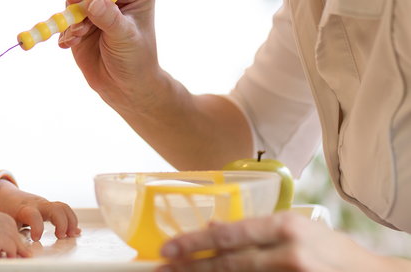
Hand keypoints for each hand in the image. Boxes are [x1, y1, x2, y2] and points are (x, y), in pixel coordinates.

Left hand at [0, 180, 80, 240]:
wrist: (6, 196)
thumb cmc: (7, 211)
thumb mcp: (7, 223)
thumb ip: (14, 235)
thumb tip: (18, 250)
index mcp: (24, 209)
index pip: (33, 215)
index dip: (37, 227)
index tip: (36, 239)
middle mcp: (37, 205)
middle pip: (55, 208)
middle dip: (62, 223)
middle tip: (60, 236)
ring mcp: (45, 205)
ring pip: (63, 207)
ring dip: (70, 221)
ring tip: (70, 235)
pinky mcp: (50, 207)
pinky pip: (65, 210)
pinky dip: (71, 220)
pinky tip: (74, 231)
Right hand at [58, 0, 166, 113]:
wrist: (123, 85)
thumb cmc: (135, 59)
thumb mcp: (125, 37)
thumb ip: (109, 18)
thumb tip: (92, 1)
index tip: (78, 0)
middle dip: (82, 4)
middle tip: (78, 26)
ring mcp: (99, 4)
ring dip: (74, 19)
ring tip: (79, 37)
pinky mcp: (82, 18)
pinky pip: (67, 16)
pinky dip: (67, 30)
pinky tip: (71, 44)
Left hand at [157, 211, 407, 270]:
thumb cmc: (332, 251)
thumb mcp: (296, 229)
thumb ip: (255, 230)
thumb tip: (211, 227)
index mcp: (286, 227)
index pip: (229, 234)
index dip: (194, 243)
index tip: (167, 249)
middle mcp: (289, 253)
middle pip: (229, 264)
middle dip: (191, 268)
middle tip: (163, 270)